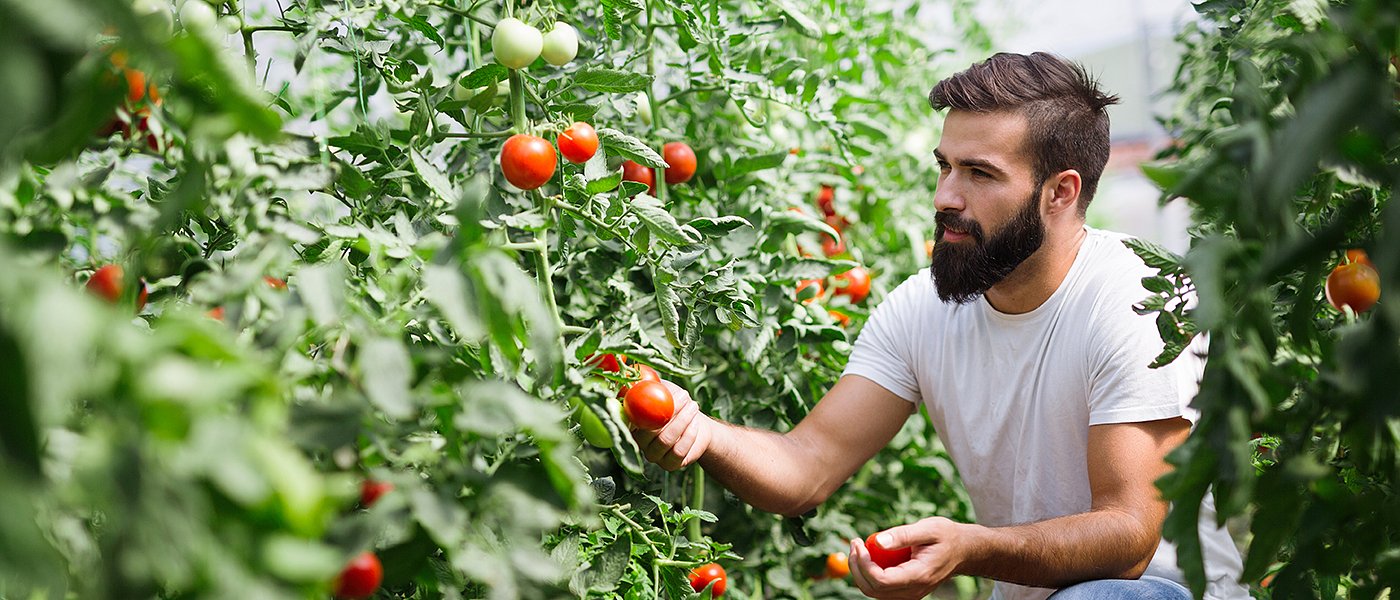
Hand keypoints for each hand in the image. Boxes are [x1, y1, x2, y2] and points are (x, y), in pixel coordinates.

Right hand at [630, 380, 713, 470]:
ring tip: (693, 405)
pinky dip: (689, 435)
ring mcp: (653, 456)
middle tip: (685, 395)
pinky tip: (695, 423)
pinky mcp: (669, 465)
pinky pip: (678, 452)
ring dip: (682, 421)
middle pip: (648, 432)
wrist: (696, 421)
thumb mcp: (661, 387)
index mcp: (631, 424)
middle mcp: (638, 443)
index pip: (630, 420)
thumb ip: (645, 382)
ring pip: (665, 441)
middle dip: (669, 412)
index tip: (660, 392)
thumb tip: (633, 371)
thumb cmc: (674, 401)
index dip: (643, 408)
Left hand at [849, 517, 971, 599]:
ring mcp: (910, 593)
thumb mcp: (928, 528)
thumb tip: (876, 541)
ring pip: (874, 591)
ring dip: (860, 571)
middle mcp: (914, 590)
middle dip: (857, 567)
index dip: (864, 563)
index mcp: (919, 575)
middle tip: (854, 543)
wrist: (963, 551)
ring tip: (859, 547)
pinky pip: (881, 588)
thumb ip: (902, 535)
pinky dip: (869, 573)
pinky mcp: (907, 590)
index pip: (881, 580)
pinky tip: (869, 555)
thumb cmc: (947, 536)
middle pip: (873, 589)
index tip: (859, 543)